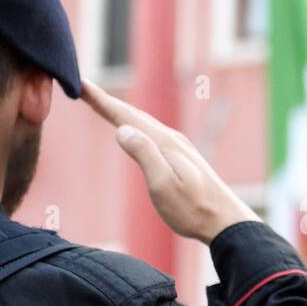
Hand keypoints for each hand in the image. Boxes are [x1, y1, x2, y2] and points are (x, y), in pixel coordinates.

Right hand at [83, 79, 259, 243]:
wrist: (225, 222)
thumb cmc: (193, 209)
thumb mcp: (163, 185)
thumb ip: (144, 155)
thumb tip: (122, 129)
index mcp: (165, 143)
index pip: (127, 117)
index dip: (102, 101)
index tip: (81, 83)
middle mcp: (172, 139)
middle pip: (133, 115)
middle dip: (107, 102)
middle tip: (82, 87)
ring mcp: (178, 148)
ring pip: (143, 123)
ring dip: (120, 112)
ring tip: (101, 103)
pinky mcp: (181, 158)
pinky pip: (151, 134)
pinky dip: (135, 126)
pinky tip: (133, 130)